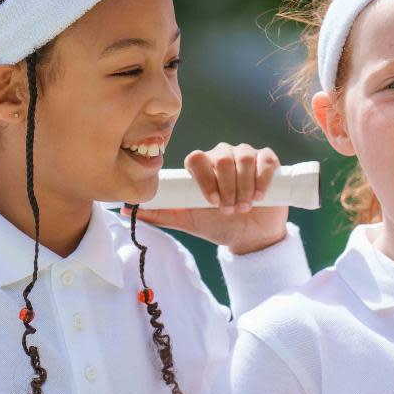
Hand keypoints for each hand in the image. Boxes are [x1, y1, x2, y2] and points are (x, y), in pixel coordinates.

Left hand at [124, 143, 288, 254]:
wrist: (249, 237)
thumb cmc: (217, 225)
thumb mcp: (188, 221)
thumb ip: (160, 213)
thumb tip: (126, 209)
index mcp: (201, 166)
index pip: (196, 158)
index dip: (204, 179)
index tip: (211, 202)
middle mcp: (222, 156)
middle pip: (222, 157)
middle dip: (227, 187)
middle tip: (229, 209)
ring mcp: (246, 156)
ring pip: (244, 158)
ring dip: (244, 186)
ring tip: (244, 206)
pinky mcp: (267, 161)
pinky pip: (265, 160)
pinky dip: (262, 178)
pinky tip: (260, 196)